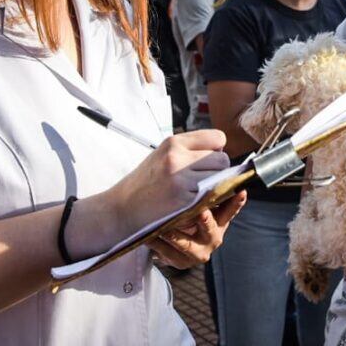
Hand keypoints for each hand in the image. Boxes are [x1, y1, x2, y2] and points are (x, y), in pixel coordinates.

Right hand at [108, 130, 230, 241]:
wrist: (122, 208)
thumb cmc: (145, 183)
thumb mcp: (163, 156)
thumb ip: (189, 150)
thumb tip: (221, 152)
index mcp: (173, 142)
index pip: (218, 138)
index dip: (216, 151)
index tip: (205, 163)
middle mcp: (177, 156)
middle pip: (222, 159)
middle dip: (218, 172)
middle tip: (202, 182)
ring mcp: (181, 177)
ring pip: (220, 179)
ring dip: (214, 187)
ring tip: (197, 192)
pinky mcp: (183, 198)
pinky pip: (211, 196)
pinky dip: (207, 201)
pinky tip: (193, 203)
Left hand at [149, 191, 246, 267]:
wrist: (172, 244)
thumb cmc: (188, 216)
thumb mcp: (202, 204)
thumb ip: (207, 188)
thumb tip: (216, 157)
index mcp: (220, 221)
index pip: (230, 210)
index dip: (236, 202)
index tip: (240, 191)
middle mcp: (212, 237)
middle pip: (211, 230)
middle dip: (206, 221)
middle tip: (201, 212)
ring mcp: (197, 252)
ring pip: (187, 245)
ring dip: (176, 235)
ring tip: (166, 228)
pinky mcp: (181, 261)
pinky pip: (168, 253)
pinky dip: (158, 244)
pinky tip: (149, 236)